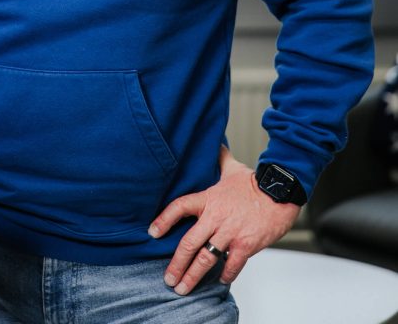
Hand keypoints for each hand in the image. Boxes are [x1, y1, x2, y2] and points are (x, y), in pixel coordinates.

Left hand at [148, 147, 299, 293]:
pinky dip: (226, 274)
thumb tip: (214, 143)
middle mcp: (215, 218)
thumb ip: (220, 159)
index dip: (164, 219)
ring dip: (193, 275)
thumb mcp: (233, 168)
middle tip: (168, 279)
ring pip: (206, 258)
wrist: (280, 192)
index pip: (179, 207)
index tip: (152, 232)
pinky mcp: (246, 244)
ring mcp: (230, 233)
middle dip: (176, 264)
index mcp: (209, 199)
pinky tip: (220, 280)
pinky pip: (232, 265)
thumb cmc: (256, 182)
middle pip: (188, 243)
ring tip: (183, 288)